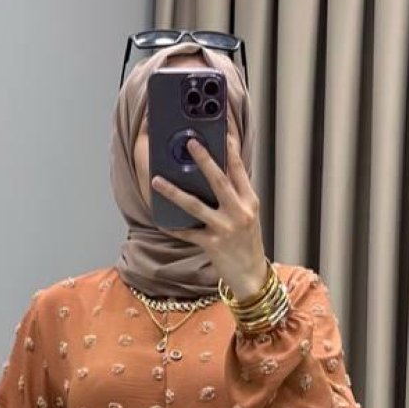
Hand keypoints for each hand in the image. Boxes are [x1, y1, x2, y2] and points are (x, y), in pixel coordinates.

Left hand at [151, 131, 267, 299]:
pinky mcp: (211, 244)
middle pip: (219, 180)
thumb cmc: (248, 243)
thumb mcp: (248, 215)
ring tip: (157, 180)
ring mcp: (224, 228)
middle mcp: (239, 212)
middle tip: (190, 142)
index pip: (239, 170)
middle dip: (204, 160)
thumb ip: (236, 195)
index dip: (231, 149)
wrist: (251, 275)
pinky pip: (187, 232)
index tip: (222, 132)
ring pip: (196, 205)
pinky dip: (172, 226)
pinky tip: (159, 219)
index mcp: (249, 201)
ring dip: (174, 192)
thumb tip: (217, 171)